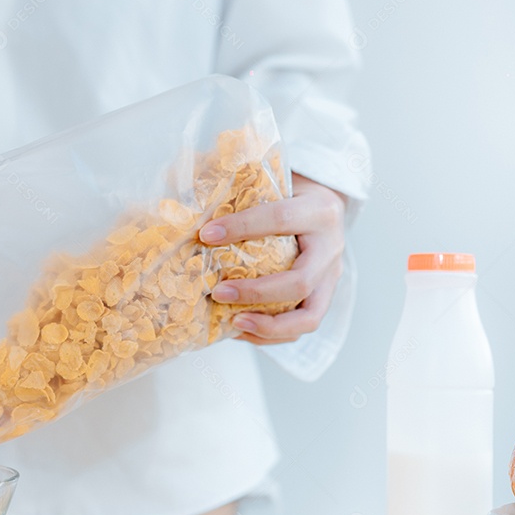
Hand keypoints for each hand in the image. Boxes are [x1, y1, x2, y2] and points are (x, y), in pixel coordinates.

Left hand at [198, 173, 345, 344]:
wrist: (321, 204)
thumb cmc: (286, 191)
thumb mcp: (268, 179)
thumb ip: (234, 185)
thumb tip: (182, 198)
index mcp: (319, 210)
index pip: (281, 219)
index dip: (242, 227)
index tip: (205, 234)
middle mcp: (332, 247)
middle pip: (300, 281)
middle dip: (256, 292)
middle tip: (217, 292)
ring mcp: (331, 277)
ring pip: (309, 316)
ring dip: (268, 325)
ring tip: (233, 322)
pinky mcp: (324, 297)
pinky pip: (301, 327)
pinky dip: (270, 334)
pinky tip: (238, 329)